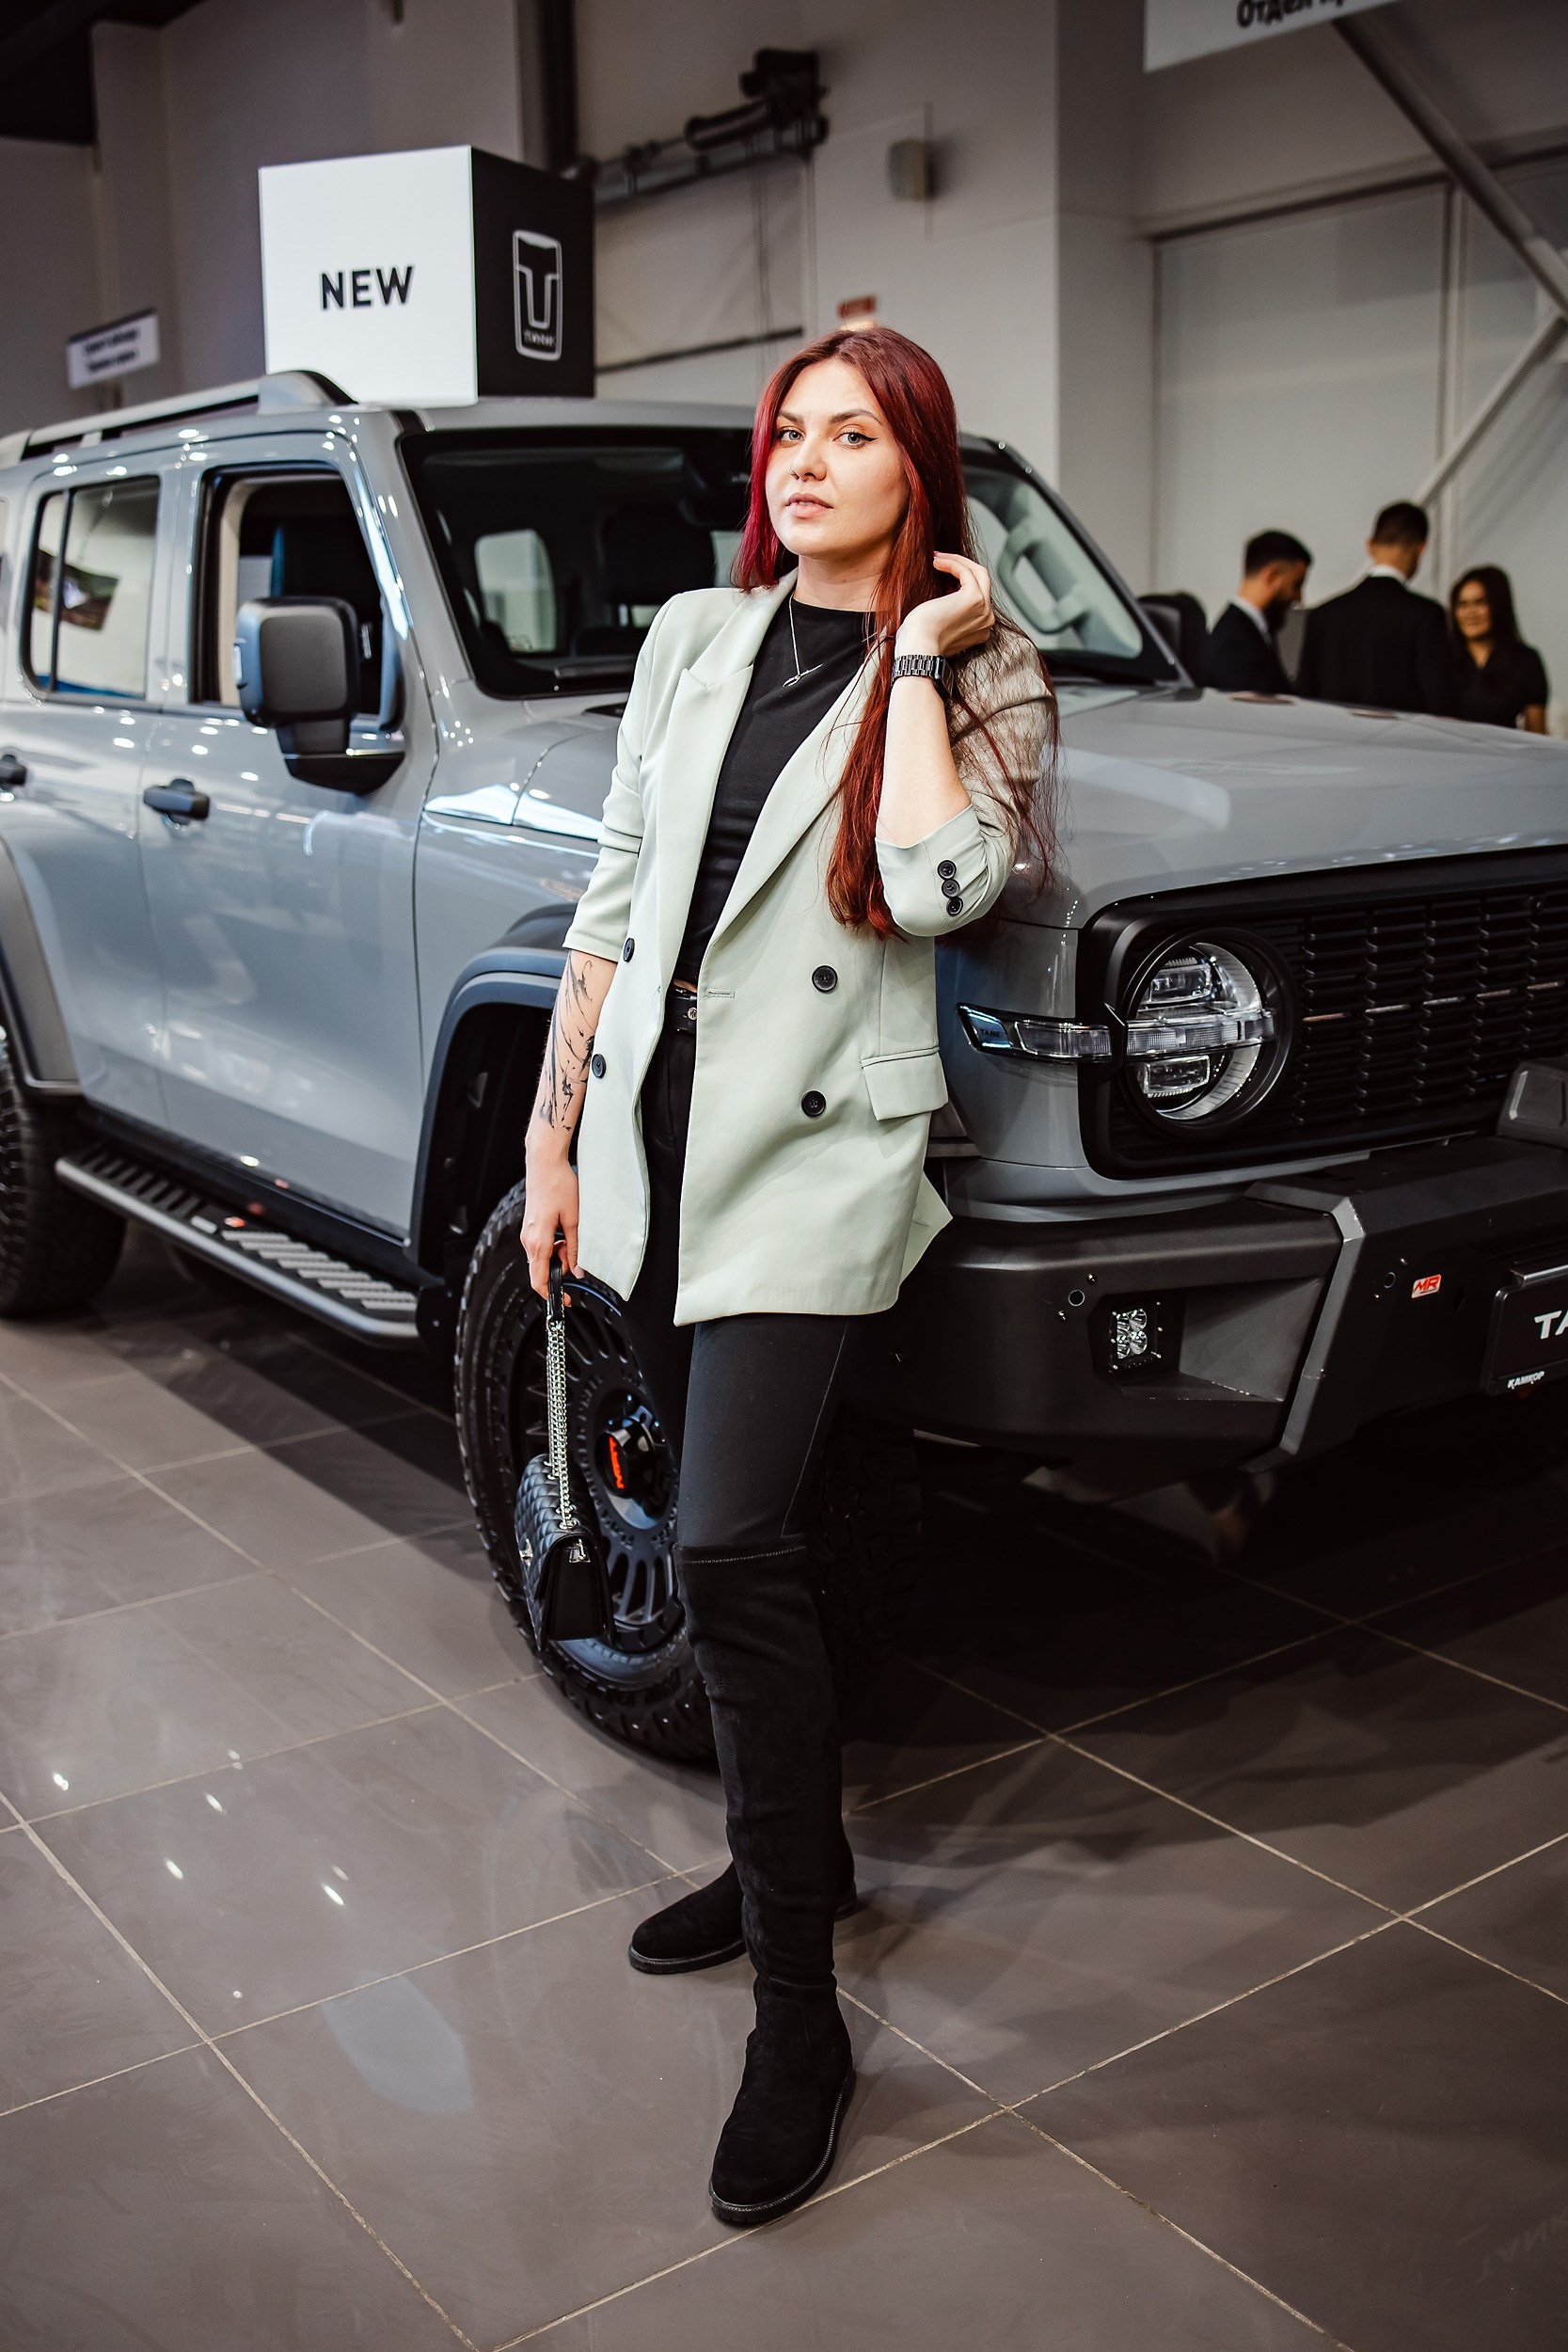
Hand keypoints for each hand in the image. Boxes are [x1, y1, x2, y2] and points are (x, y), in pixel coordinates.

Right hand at [520, 1150, 579, 1297]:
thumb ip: (575, 1248)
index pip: (539, 1281)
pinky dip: (554, 1245)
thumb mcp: (574, 1219)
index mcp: (537, 1242)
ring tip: (570, 1233)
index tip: (567, 1300)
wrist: (544, 1163)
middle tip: (575, 1248)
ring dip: (559, 1254)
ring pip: (543, 1257)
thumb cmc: (559, 1186)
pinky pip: (541, 1246)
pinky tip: (563, 1227)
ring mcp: (527, 1234)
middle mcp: (528, 1241)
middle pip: (543, 1270)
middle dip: (561, 1266)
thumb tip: (577, 1270)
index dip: (553, 1294)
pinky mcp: (530, 1228)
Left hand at [895, 553, 993, 659]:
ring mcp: (983, 609)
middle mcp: (986, 620)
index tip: (942, 572)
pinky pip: (965, 571)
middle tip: (941, 560)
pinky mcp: (974, 598)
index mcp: (980, 629)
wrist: (918, 648)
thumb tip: (945, 595)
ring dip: (957, 561)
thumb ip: (950, 613)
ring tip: (937, 558)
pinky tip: (936, 562)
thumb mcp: (940, 625)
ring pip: (978, 573)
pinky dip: (951, 562)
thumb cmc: (921, 641)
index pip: (978, 595)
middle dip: (961, 566)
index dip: (960, 580)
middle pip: (982, 581)